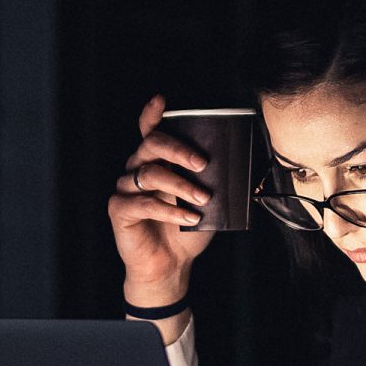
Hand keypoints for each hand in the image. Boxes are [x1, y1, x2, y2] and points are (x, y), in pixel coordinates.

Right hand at [108, 94, 217, 297]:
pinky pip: (143, 203)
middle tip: (203, 163)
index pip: (150, 131)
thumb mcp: (208, 200)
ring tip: (204, 199)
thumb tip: (246, 164)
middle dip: (179, 149)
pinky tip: (190, 218)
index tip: (163, 101)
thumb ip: (216, 180)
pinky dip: (170, 210)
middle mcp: (137, 169)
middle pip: (151, 145)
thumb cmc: (189, 229)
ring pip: (149, 173)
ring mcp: (125, 188)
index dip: (153, 114)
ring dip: (181, 185)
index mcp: (156, 161)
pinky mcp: (119, 210)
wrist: (171, 265)